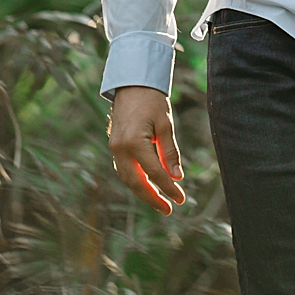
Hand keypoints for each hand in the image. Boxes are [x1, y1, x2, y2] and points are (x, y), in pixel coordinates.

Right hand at [108, 86, 186, 214]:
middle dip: (152, 198)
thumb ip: (170, 152)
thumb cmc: (152, 102)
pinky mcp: (114, 146)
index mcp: (134, 143)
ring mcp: (114, 148)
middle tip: (168, 210)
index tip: (181, 199)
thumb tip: (177, 176)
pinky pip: (124, 169)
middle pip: (136, 183)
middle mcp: (120, 149)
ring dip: (143, 192)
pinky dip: (136, 180)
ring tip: (160, 202)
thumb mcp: (166, 125)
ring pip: (128, 178)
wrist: (132, 85)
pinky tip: (148, 185)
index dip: (168, 189)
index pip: (155, 174)